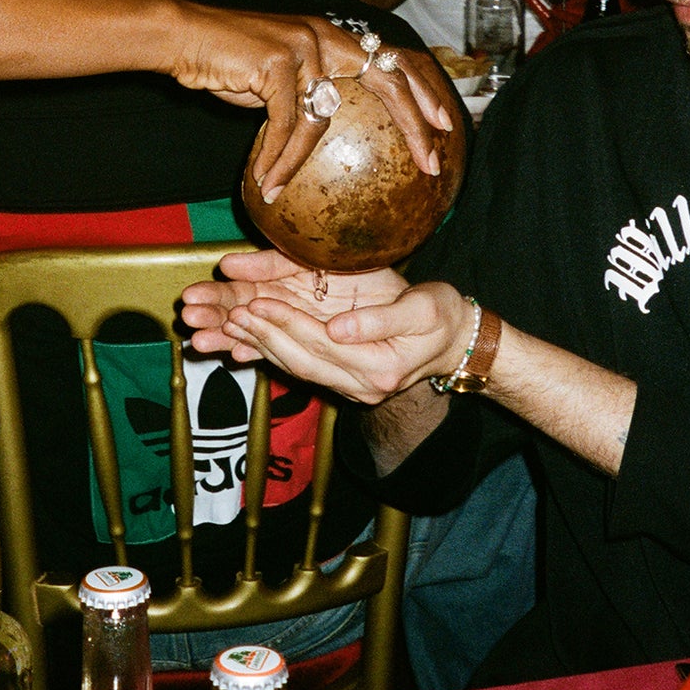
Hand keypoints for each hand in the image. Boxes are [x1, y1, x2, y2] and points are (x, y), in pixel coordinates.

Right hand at [166, 7, 455, 199]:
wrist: (183, 36)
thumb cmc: (227, 61)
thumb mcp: (279, 78)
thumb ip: (310, 95)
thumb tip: (327, 129)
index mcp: (334, 37)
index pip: (393, 60)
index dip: (423, 89)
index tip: (444, 123)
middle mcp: (328, 35)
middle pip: (389, 78)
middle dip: (417, 120)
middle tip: (432, 159)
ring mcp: (305, 46)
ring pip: (323, 117)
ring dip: (298, 161)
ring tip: (283, 189)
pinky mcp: (279, 62)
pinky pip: (287, 125)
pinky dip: (276, 158)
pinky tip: (266, 183)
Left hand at [186, 274, 476, 404]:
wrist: (458, 342)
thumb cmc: (443, 316)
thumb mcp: (423, 309)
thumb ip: (380, 321)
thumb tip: (338, 329)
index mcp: (380, 368)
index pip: (321, 344)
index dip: (286, 323)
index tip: (256, 302)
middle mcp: (362, 385)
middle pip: (302, 360)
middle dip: (264, 335)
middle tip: (231, 312)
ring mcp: (353, 388)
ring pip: (297, 368)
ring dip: (262, 346)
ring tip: (231, 323)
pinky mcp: (345, 381)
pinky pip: (303, 369)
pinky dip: (273, 354)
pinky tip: (248, 341)